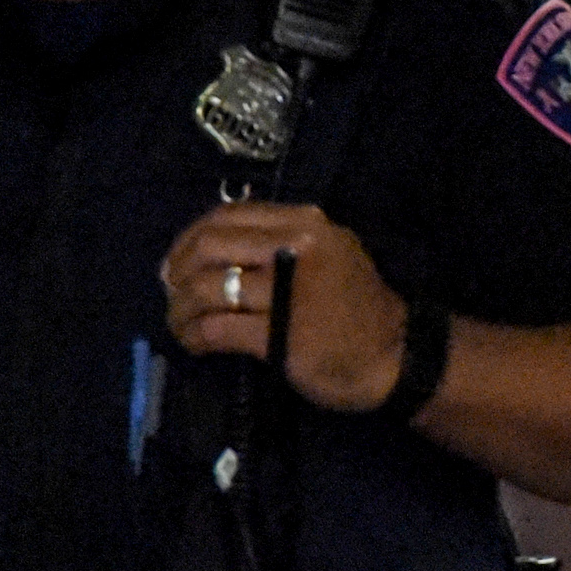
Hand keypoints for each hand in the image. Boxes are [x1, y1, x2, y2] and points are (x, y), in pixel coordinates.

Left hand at [159, 201, 406, 411]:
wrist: (398, 355)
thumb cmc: (359, 308)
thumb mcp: (330, 254)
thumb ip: (280, 243)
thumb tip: (213, 250)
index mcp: (306, 224)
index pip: (229, 214)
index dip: (191, 236)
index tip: (181, 260)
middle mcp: (296, 249)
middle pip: (210, 246)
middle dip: (179, 271)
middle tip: (173, 293)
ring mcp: (288, 292)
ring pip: (207, 287)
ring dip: (181, 308)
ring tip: (181, 323)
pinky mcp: (278, 334)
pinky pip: (216, 328)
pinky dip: (194, 335)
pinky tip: (196, 343)